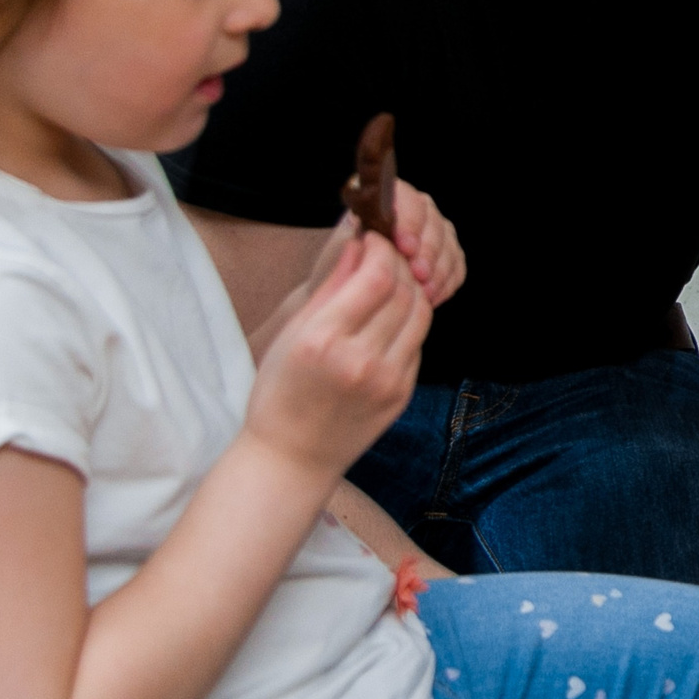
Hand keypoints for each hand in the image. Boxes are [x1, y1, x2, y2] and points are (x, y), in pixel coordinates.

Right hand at [247, 232, 429, 479]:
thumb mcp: (291, 334)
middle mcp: (359, 360)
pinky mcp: (402, 394)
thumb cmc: (279, 393)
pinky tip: (392, 316)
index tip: (375, 239)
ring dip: (412, 288)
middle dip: (400, 263)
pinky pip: (417, 342)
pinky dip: (410, 321)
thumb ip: (330, 287)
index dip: (382, 249)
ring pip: (419, 314)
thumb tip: (358, 243)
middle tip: (388, 253)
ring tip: (393, 281)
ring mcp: (386, 380)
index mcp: (322, 340)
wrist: (292, 459)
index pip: (376, 276)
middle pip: (404, 290)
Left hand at [295, 180, 467, 316]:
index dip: (409, 222)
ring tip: (424, 291)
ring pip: (448, 244)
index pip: (406, 198)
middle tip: (418, 273)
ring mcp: (436, 231)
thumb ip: (355, 241)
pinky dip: (446, 281)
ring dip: (438, 269)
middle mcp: (416, 208)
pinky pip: (456, 265)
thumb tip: (363, 241)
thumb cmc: (343, 264)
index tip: (404, 247)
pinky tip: (431, 296)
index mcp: (387, 196)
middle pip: (433, 222)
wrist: (352, 281)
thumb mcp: (341, 248)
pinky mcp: (448, 254)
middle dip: (428, 250)